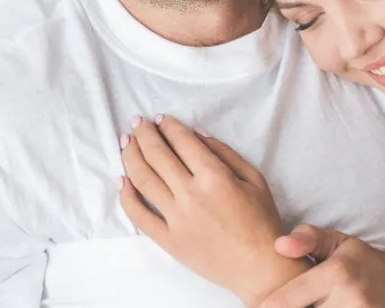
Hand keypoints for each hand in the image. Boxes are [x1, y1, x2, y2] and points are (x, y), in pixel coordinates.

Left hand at [119, 115, 308, 306]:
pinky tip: (122, 180)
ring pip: (142, 180)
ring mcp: (176, 218)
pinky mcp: (168, 239)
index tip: (161, 118)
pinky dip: (126, 196)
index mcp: (215, 177)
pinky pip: (139, 215)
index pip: (182, 142)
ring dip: (131, 156)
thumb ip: (226, 153)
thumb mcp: (255, 180)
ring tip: (126, 142)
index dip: (169, 126)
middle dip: (145, 134)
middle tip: (138, 122)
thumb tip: (198, 134)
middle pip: (158, 156)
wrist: (259, 266)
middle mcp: (191, 194)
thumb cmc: (262, 222)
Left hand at [259, 224, 384, 307]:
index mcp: (336, 273)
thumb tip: (279, 245)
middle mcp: (349, 298)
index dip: (268, 306)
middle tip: (289, 302)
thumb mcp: (339, 242)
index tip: (259, 305)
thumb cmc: (364, 262)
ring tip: (314, 302)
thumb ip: (308, 238)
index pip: (288, 300)